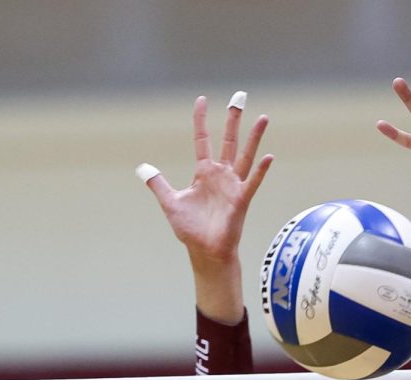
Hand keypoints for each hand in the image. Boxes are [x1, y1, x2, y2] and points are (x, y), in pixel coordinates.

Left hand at [141, 94, 271, 268]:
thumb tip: (142, 168)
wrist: (205, 251)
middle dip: (233, 119)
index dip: (201, 120)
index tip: (202, 100)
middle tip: (239, 97)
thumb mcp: (170, 202)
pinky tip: (268, 157)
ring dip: (254, 138)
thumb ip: (158, 184)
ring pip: (245, 155)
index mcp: (204, 173)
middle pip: (229, 141)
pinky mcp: (241, 200)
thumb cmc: (191, 229)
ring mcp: (233, 186)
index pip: (203, 139)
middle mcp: (221, 175)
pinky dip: (260, 170)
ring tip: (263, 118)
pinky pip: (252, 182)